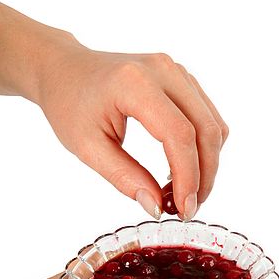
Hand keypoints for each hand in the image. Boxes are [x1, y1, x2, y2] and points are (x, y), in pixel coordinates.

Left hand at [35, 43, 228, 219]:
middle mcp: (163, 71)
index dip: (188, 177)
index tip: (183, 209)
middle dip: (204, 176)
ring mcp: (176, 71)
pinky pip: (208, 118)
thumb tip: (157, 207)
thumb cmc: (69, 104)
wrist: (65, 69)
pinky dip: (202, 149)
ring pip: (213, 125)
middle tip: (188, 208)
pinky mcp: (182, 79)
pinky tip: (181, 168)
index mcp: (134, 83)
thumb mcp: (87, 148)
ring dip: (206, 165)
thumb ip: (124, 177)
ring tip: (182, 191)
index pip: (179, 135)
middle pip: (206, 130)